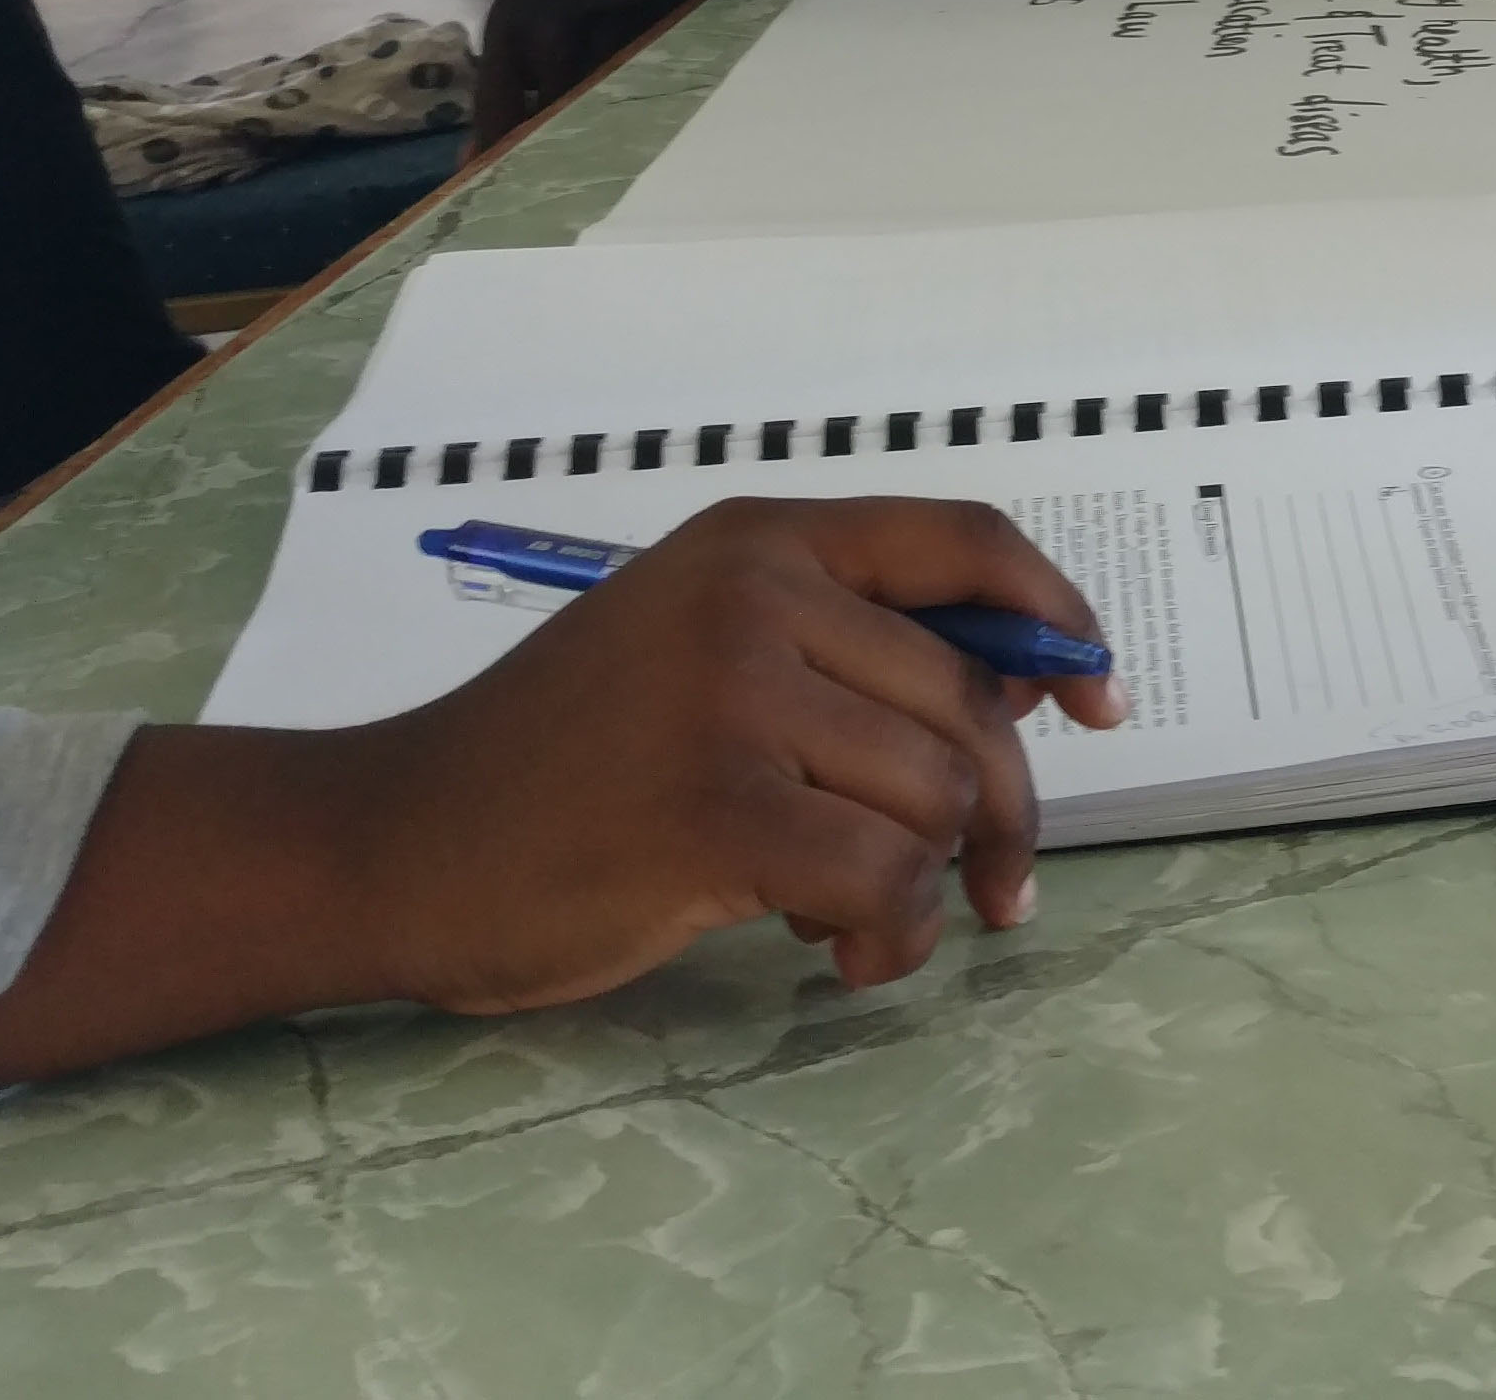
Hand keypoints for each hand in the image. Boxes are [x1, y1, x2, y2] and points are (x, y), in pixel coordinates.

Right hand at [337, 498, 1128, 1009]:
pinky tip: (836, 954)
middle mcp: (754, 595)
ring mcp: (733, 696)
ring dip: (923, 888)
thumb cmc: (554, 763)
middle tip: (992, 889)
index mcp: (757, 541)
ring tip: (851, 922)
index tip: (1098, 696)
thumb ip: (831, 650)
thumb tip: (1018, 704)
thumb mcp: (691, 646)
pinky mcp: (716, 809)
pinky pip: (883, 877)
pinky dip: (888, 934)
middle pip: (969, 701)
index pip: (963, 542)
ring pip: (934, 797)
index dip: (1056, 616)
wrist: (397, 842)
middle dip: (1000, 812)